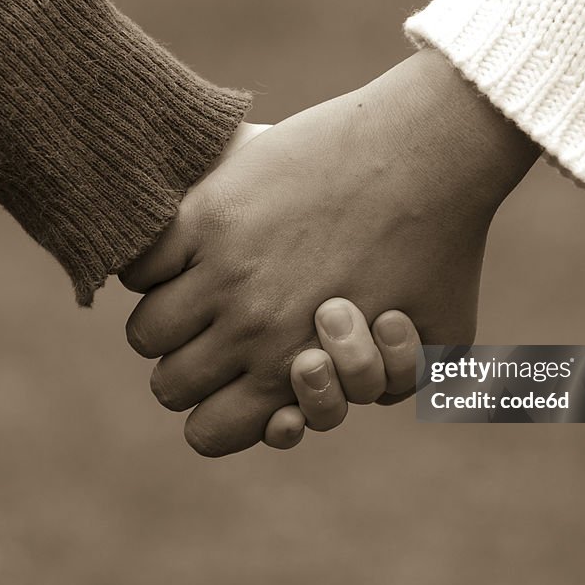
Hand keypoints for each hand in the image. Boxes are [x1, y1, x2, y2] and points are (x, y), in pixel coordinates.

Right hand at [123, 49, 538, 455]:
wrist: (429, 152)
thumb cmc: (445, 246)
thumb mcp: (443, 340)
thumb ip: (391, 386)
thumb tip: (338, 390)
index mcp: (297, 368)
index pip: (207, 433)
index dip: (219, 417)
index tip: (239, 384)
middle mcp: (250, 328)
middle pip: (169, 385)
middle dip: (193, 371)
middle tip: (223, 334)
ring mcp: (223, 268)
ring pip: (146, 331)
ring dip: (170, 319)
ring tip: (203, 291)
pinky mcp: (208, 212)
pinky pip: (139, 265)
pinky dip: (154, 267)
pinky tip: (190, 250)